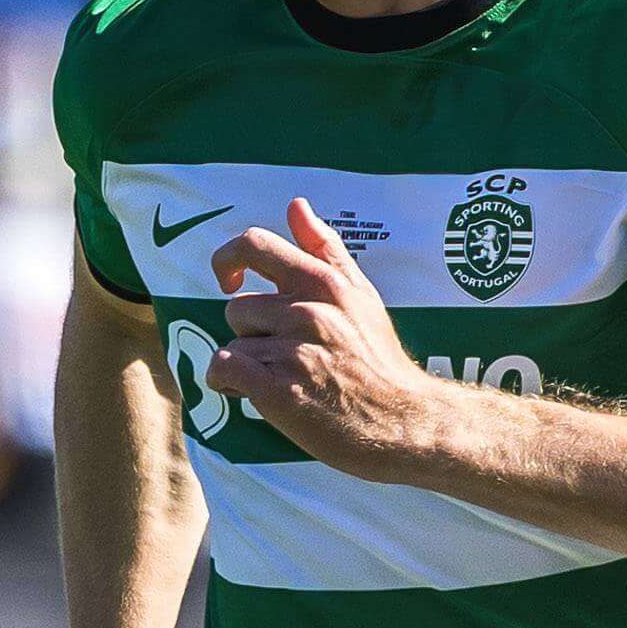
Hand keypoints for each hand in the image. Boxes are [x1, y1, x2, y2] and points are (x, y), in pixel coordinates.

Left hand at [210, 202, 453, 476]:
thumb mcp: (361, 295)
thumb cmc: (380, 362)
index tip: (230, 281)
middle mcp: (308, 310)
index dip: (228, 259)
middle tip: (283, 357)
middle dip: (252, 334)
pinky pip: (223, 368)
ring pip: (232, 342)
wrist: (403, 422)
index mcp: (324, 283)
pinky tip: (253, 395)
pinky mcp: (278, 389)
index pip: (255, 244)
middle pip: (238, 307)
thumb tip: (296, 205)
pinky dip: (228, 384)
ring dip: (246, 365)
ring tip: (281, 381)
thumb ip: (325, 249)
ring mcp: (293, 349)